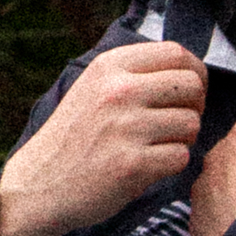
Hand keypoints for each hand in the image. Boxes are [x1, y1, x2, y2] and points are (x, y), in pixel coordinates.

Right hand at [0, 42, 207, 235]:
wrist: (40, 183)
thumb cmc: (75, 136)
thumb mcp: (93, 87)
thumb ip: (132, 73)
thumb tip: (188, 68)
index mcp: (109, 66)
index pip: (176, 53)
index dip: (194, 73)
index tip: (186, 93)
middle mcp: (118, 91)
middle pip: (192, 85)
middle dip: (195, 106)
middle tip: (177, 122)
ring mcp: (125, 127)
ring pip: (191, 123)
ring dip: (184, 138)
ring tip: (160, 145)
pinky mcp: (132, 163)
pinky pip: (181, 156)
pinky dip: (172, 164)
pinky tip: (150, 165)